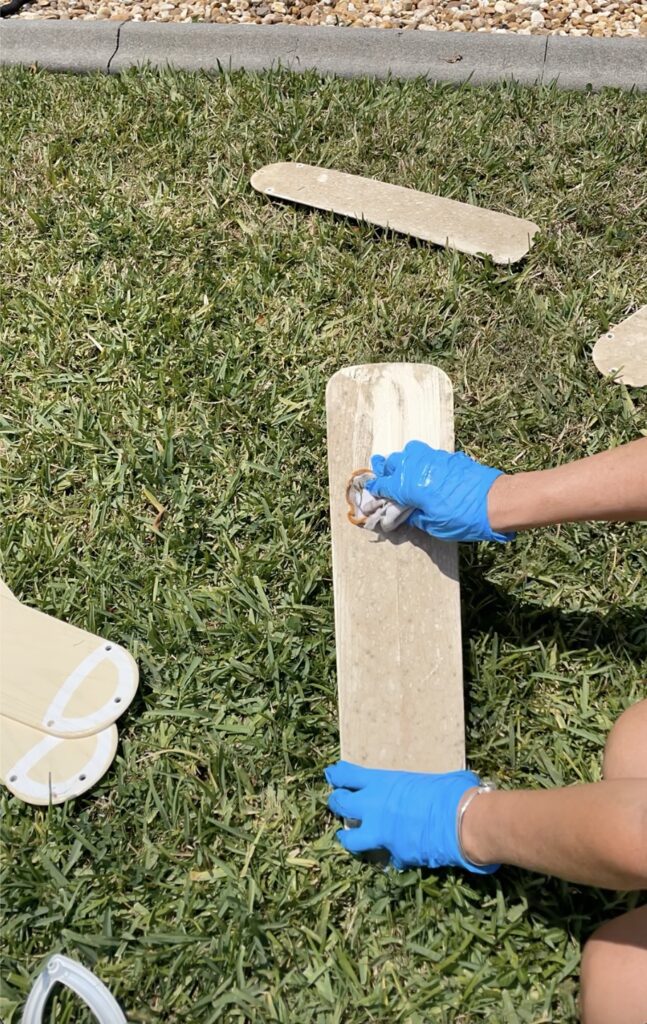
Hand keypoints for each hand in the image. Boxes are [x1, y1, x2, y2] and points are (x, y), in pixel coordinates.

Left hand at [325, 760, 498, 873]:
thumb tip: (442, 784)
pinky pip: (385, 857)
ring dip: (347, 836)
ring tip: (345, 836)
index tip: (333, 774)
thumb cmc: (452, 792)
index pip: (347, 775)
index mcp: (382, 783)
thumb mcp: (432, 779)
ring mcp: (381, 835)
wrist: (462, 824)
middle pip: (341, 805)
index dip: (338, 775)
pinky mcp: (394, 856)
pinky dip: (388, 855)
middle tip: (337, 802)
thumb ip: (421, 785)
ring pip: (351, 838)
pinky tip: (392, 855)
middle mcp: (374, 808)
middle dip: (337, 802)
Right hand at [365, 441, 514, 542]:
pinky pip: (427, 455)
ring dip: (403, 462)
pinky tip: (426, 474)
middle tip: (385, 482)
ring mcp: (433, 458)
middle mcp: (416, 466)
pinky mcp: (448, 456)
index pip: (382, 484)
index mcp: (407, 485)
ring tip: (404, 474)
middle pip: (392, 463)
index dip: (375, 490)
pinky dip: (421, 462)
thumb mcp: (433, 525)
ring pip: (409, 453)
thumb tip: (405, 513)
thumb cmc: (463, 517)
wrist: (495, 501)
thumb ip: (414, 516)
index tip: (372, 494)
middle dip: (386, 471)